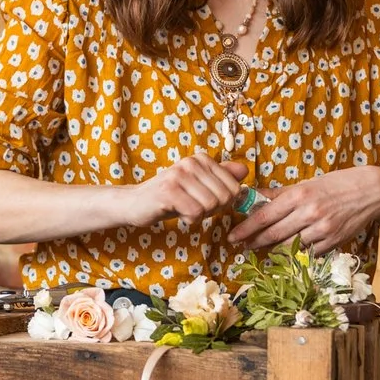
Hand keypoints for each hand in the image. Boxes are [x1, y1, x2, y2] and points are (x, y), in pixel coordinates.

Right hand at [125, 155, 249, 225]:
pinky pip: (195, 212)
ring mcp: (179, 175)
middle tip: (194, 207)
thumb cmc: (170, 196)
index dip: (224, 203)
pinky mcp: (169, 191)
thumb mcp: (198, 185)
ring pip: (211, 205)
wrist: (135, 203)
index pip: (234, 188)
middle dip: (213, 210)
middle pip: (224, 197)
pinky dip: (189, 219)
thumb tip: (244, 169)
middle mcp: (191, 163)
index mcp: (201, 159)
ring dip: (199, 215)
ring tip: (183, 208)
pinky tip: (177, 213)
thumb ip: (221, 176)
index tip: (206, 202)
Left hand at [229, 166, 379, 253]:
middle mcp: (309, 213)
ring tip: (262, 248)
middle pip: (273, 234)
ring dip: (273, 249)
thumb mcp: (306, 184)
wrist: (370, 192)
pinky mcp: (332, 242)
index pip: (265, 215)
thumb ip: (279, 194)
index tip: (233, 236)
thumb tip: (252, 196)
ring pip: (288, 246)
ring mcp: (321, 230)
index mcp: (299, 195)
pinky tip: (289, 250)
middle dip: (254, 242)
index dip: (246, 228)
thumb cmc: (335, 185)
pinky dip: (296, 252)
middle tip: (241, 246)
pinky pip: (307, 253)